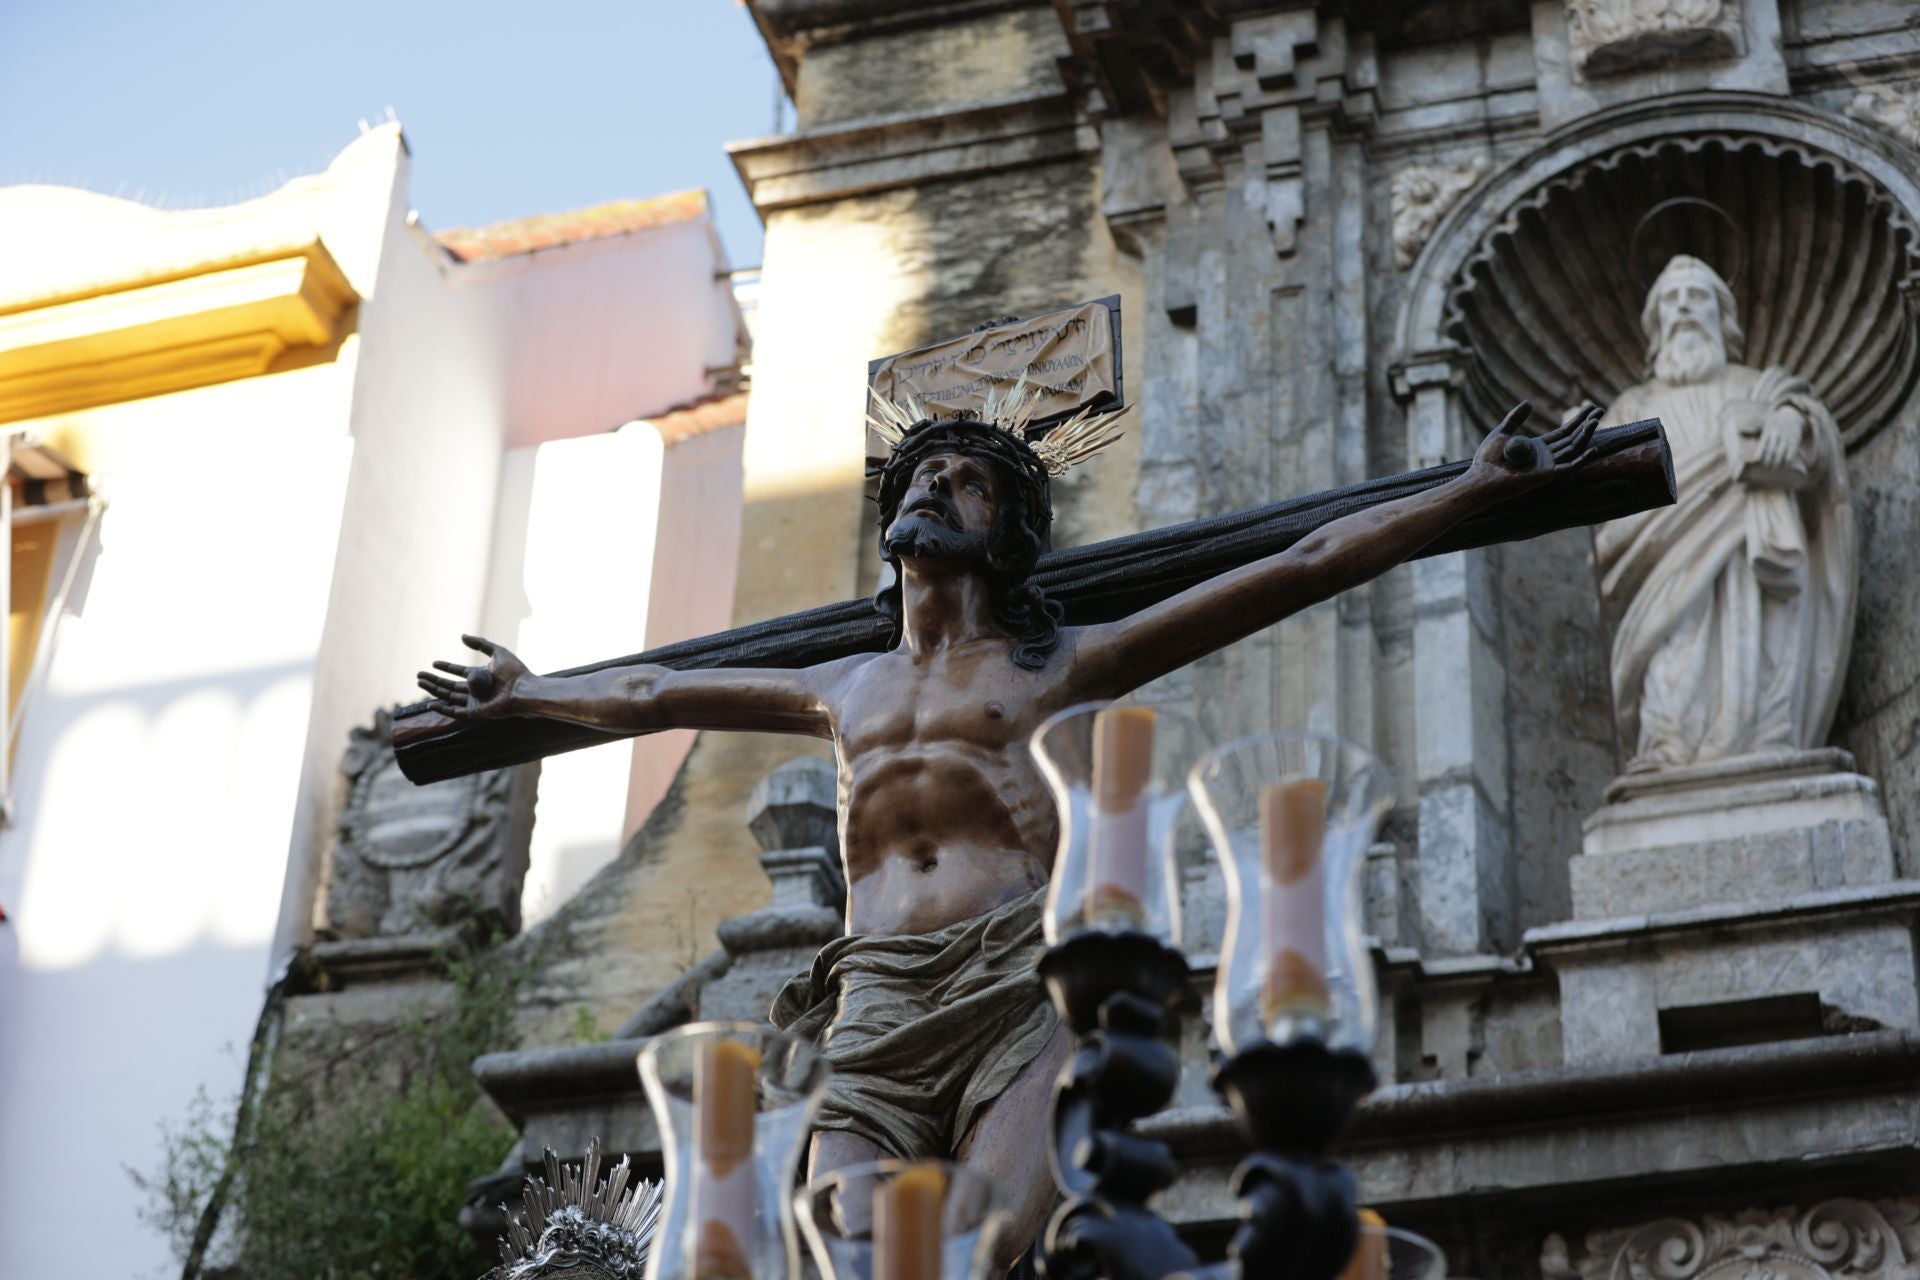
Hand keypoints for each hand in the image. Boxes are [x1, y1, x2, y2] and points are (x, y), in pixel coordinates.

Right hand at [416, 634, 529, 719]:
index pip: (458, 672)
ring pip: (448, 696)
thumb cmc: (515, 672)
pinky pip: (455, 712)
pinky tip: (431, 704)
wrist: (523, 690)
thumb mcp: (498, 651)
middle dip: (434, 680)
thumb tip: (462, 636)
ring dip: (433, 690)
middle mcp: (475, 689)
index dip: (446, 668)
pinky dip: (443, 709)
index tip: (434, 663)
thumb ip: (480, 643)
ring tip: (419, 682)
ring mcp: (474, 701)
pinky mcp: (475, 712)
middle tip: (419, 675)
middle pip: (449, 685)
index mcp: (480, 676)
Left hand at [1467, 400, 1601, 492]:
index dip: (1577, 420)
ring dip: (1585, 435)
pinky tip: (1594, 449)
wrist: (1482, 478)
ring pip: (1573, 449)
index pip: (1563, 432)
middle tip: (1600, 409)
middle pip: (1572, 438)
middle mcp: (1546, 457)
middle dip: (1586, 424)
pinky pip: (1570, 467)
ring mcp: (1548, 466)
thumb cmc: (1487, 459)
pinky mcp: (1548, 475)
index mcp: (1537, 448)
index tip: (1589, 407)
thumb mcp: (1501, 433)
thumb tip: (1529, 402)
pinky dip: (1582, 459)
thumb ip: (1515, 418)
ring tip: (1595, 420)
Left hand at [1756, 405, 1804, 469]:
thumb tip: (1742, 436)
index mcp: (1768, 430)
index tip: (1756, 461)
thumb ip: (1754, 432)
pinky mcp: (1795, 440)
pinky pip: (1792, 452)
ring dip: (1777, 462)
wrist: (1791, 416)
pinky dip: (1788, 460)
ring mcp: (1787, 437)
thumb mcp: (1763, 425)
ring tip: (1774, 468)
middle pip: (1772, 450)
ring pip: (1781, 452)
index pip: (1763, 444)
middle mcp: (1777, 434)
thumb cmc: (1773, 424)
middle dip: (1768, 460)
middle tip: (1765, 468)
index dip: (1760, 454)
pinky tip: (1785, 466)